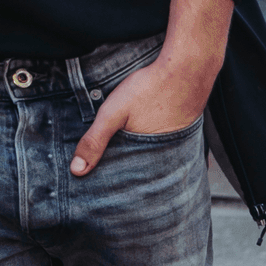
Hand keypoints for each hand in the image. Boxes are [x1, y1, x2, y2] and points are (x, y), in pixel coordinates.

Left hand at [72, 0, 232, 176]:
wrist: (188, 68)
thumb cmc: (150, 89)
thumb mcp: (114, 113)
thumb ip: (95, 140)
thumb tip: (77, 170)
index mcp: (149, 159)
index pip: (129, 185)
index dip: (114, 189)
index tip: (98, 197)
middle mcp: (167, 159)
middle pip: (142, 176)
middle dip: (128, 184)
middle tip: (111, 193)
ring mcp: (178, 148)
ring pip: (155, 164)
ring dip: (142, 168)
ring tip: (125, 173)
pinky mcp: (183, 135)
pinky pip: (167, 151)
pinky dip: (156, 153)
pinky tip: (147, 152)